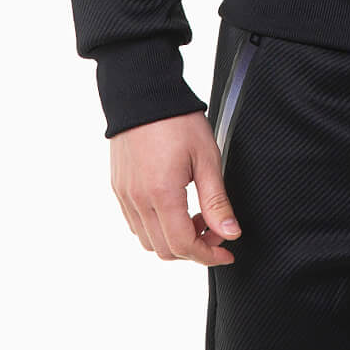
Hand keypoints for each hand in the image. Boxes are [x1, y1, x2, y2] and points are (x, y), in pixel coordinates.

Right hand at [109, 110, 241, 265]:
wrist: (144, 93)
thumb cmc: (177, 119)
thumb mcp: (206, 157)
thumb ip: (217, 200)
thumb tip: (230, 232)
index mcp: (162, 194)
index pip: (184, 245)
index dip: (208, 255)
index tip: (226, 252)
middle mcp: (138, 201)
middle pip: (165, 250)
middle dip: (194, 249)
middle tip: (215, 230)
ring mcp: (125, 196)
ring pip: (148, 241)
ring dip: (174, 240)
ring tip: (196, 216)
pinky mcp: (119, 188)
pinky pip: (135, 223)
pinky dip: (156, 227)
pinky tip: (175, 208)